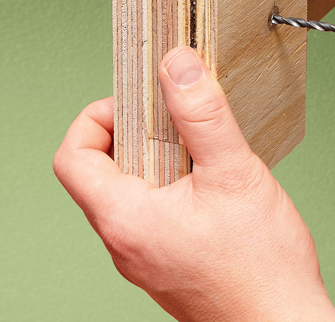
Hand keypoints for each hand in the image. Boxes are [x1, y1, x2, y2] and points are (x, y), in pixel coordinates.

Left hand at [54, 46, 334, 321]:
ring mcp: (144, 258)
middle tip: (172, 117)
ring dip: (153, 159)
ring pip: (127, 193)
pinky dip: (169, 186)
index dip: (94, 118)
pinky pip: (150, 214)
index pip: (72, 157)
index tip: (134, 102)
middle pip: (98, 171)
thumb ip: (203, 115)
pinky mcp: (166, 264)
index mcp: (125, 219)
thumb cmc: (262, 269)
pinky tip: (210, 182)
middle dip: (132, 132)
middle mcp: (124, 243)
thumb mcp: (234, 173)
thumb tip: (177, 66)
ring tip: (196, 147)